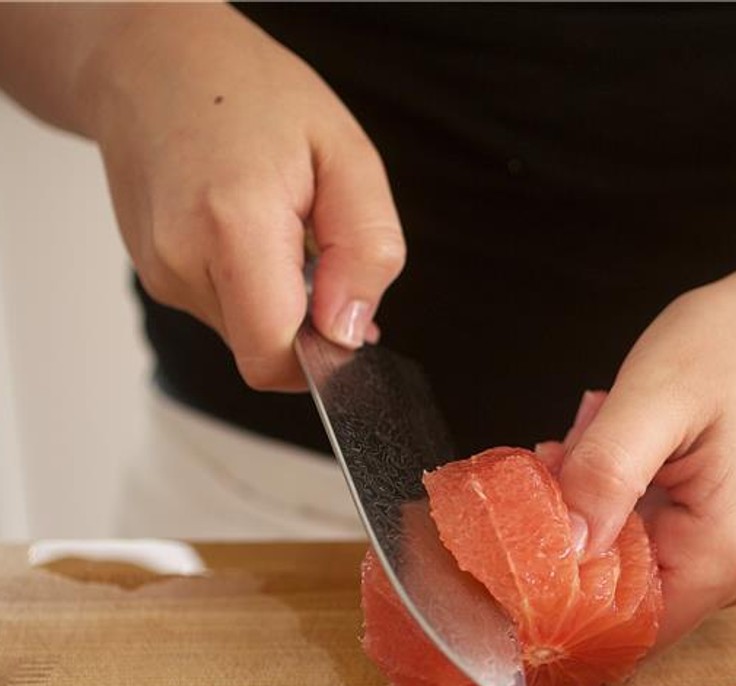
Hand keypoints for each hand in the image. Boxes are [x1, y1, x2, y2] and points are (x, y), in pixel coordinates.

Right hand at [85, 6, 403, 388]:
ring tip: (281, 224)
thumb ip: (365, 249)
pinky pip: (225, 308)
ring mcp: (160, 271)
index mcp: (232, 226)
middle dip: (308, 324)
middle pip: (264, 351)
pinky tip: (253, 228)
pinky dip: (254, 286)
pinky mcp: (156, 273)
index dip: (323, 358)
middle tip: (321, 250)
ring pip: (246, 333)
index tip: (350, 322)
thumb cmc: (248, 92)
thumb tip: (351, 330)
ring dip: (281, 300)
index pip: (275, 357)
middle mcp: (181, 258)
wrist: (149, 58)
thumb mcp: (346, 155)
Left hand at [557, 260, 735, 647]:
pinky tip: (617, 443)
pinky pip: (643, 537)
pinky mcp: (715, 532)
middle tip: (562, 454)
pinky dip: (613, 497)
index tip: (521, 531)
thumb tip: (560, 546)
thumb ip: (605, 474)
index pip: (618, 627)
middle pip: (614, 596)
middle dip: (570, 534)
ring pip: (622, 564)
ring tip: (595, 436)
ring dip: (589, 509)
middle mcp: (728, 573)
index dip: (557, 595)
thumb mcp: (657, 398)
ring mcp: (724, 555)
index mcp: (719, 555)